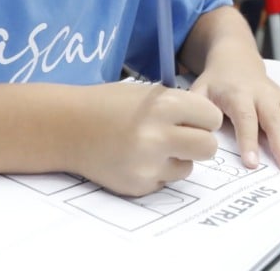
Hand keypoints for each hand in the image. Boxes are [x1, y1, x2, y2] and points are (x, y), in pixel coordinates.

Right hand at [77, 81, 221, 196]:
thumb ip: (181, 107)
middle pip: (209, 148)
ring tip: (153, 146)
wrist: (67, 127)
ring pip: (188, 168)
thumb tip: (211, 126)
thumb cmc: (111, 105)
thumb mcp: (149, 93)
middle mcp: (158, 135)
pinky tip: (136, 158)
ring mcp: (147, 164)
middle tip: (184, 136)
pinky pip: (165, 181)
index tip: (192, 117)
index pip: (212, 118)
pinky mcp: (138, 185)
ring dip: (178, 158)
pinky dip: (157, 171)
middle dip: (200, 142)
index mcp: (164, 105)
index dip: (204, 118)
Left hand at [191, 60, 279, 172]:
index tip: (252, 164)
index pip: (245, 118)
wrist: (235, 59)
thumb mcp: (199, 91)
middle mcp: (262, 94)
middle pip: (275, 120)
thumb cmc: (216, 82)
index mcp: (238, 94)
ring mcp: (278, 96)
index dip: (249, 140)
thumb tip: (195, 136)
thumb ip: (197, 111)